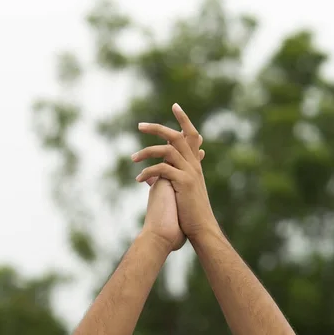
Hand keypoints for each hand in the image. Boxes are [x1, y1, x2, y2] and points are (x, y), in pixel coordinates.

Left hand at [132, 103, 218, 240]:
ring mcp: (190, 173)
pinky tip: (139, 179)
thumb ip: (169, 179)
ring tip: (132, 158)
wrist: (201, 229)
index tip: (175, 105)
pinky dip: (148, 172)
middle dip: (157, 128)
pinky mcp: (184, 183)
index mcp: (194, 164)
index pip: (191, 134)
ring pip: (167, 150)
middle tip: (139, 125)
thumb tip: (152, 176)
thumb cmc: (188, 212)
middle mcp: (194, 165)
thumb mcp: (180, 191)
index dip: (184, 119)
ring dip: (147, 152)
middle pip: (176, 136)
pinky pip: (162, 169)